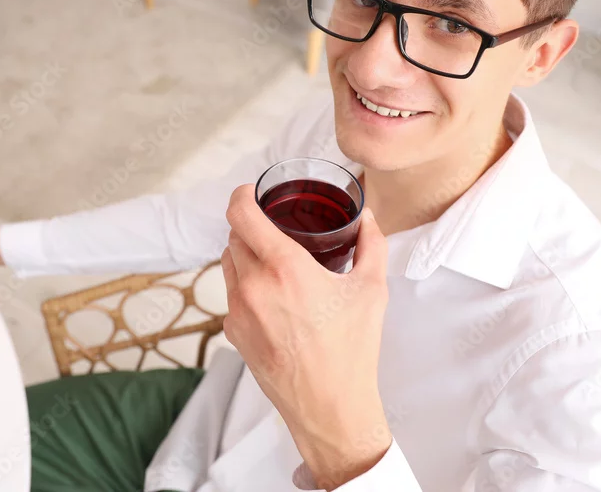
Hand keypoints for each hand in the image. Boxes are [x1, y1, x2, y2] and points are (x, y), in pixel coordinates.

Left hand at [222, 185, 391, 490]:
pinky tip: (272, 298)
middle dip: (251, 227)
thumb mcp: (372, 290)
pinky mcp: (232, 334)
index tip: (251, 192)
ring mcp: (237, 312)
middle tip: (273, 229)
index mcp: (285, 268)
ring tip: (272, 261)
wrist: (330, 407)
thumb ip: (370, 244)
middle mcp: (253, 286)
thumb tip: (366, 217)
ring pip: (229, 264)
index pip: (241, 214)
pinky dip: (245, 286)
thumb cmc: (352, 350)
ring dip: (245, 254)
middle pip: (234, 237)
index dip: (241, 195)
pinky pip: (231, 295)